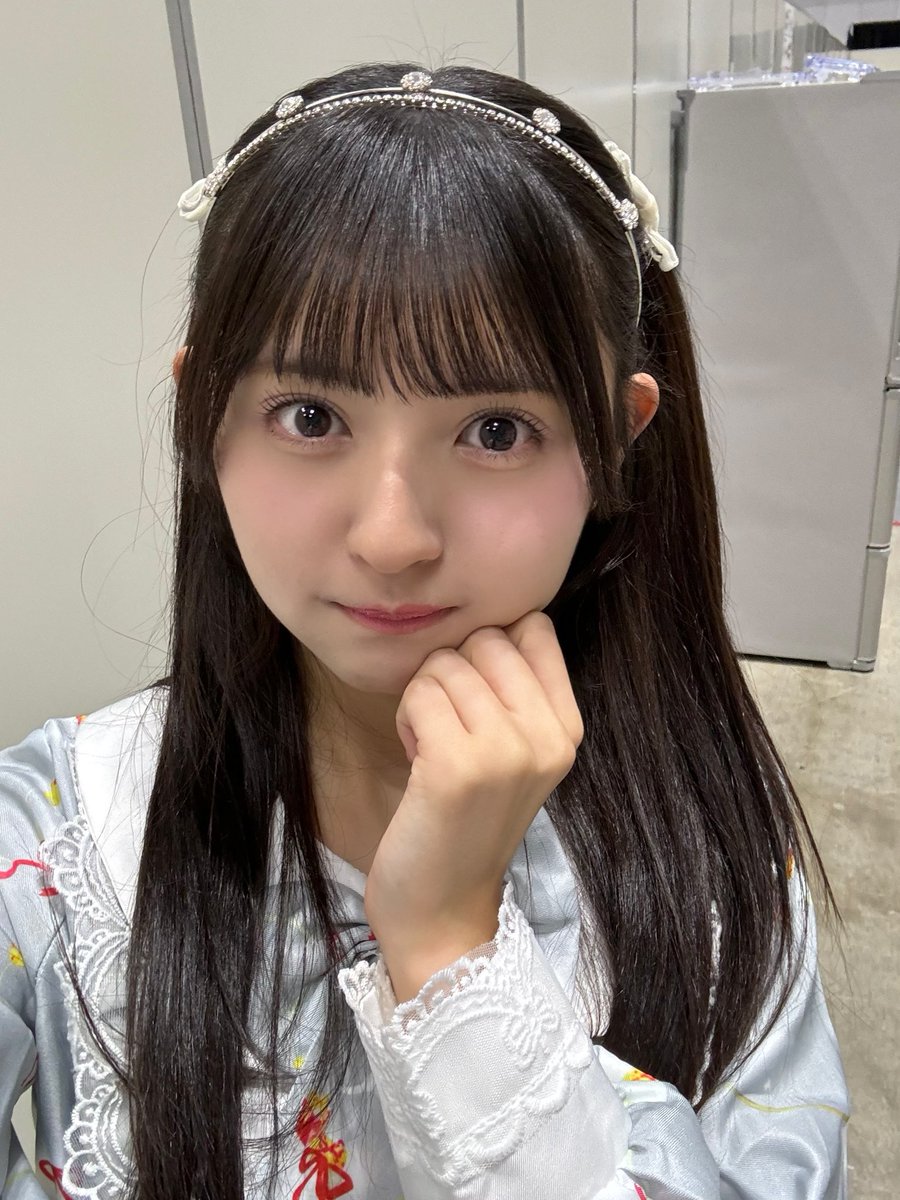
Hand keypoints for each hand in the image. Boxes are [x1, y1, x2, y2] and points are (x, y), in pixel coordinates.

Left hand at [364, 610, 583, 999]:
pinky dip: (407, 719)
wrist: (442, 912)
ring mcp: (507, 752)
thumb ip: (517, 690)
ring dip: (424, 699)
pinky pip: (419, 694)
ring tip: (434, 750)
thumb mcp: (515, 754)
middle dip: (452, 673)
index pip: (534, 628)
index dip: (489, 649)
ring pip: (445, 663)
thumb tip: (495, 616)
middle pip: (485, 639)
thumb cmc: (466, 823)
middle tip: (451, 730)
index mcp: (569, 728)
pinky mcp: (458, 767)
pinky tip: (417, 760)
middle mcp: (549, 737)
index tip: (479, 699)